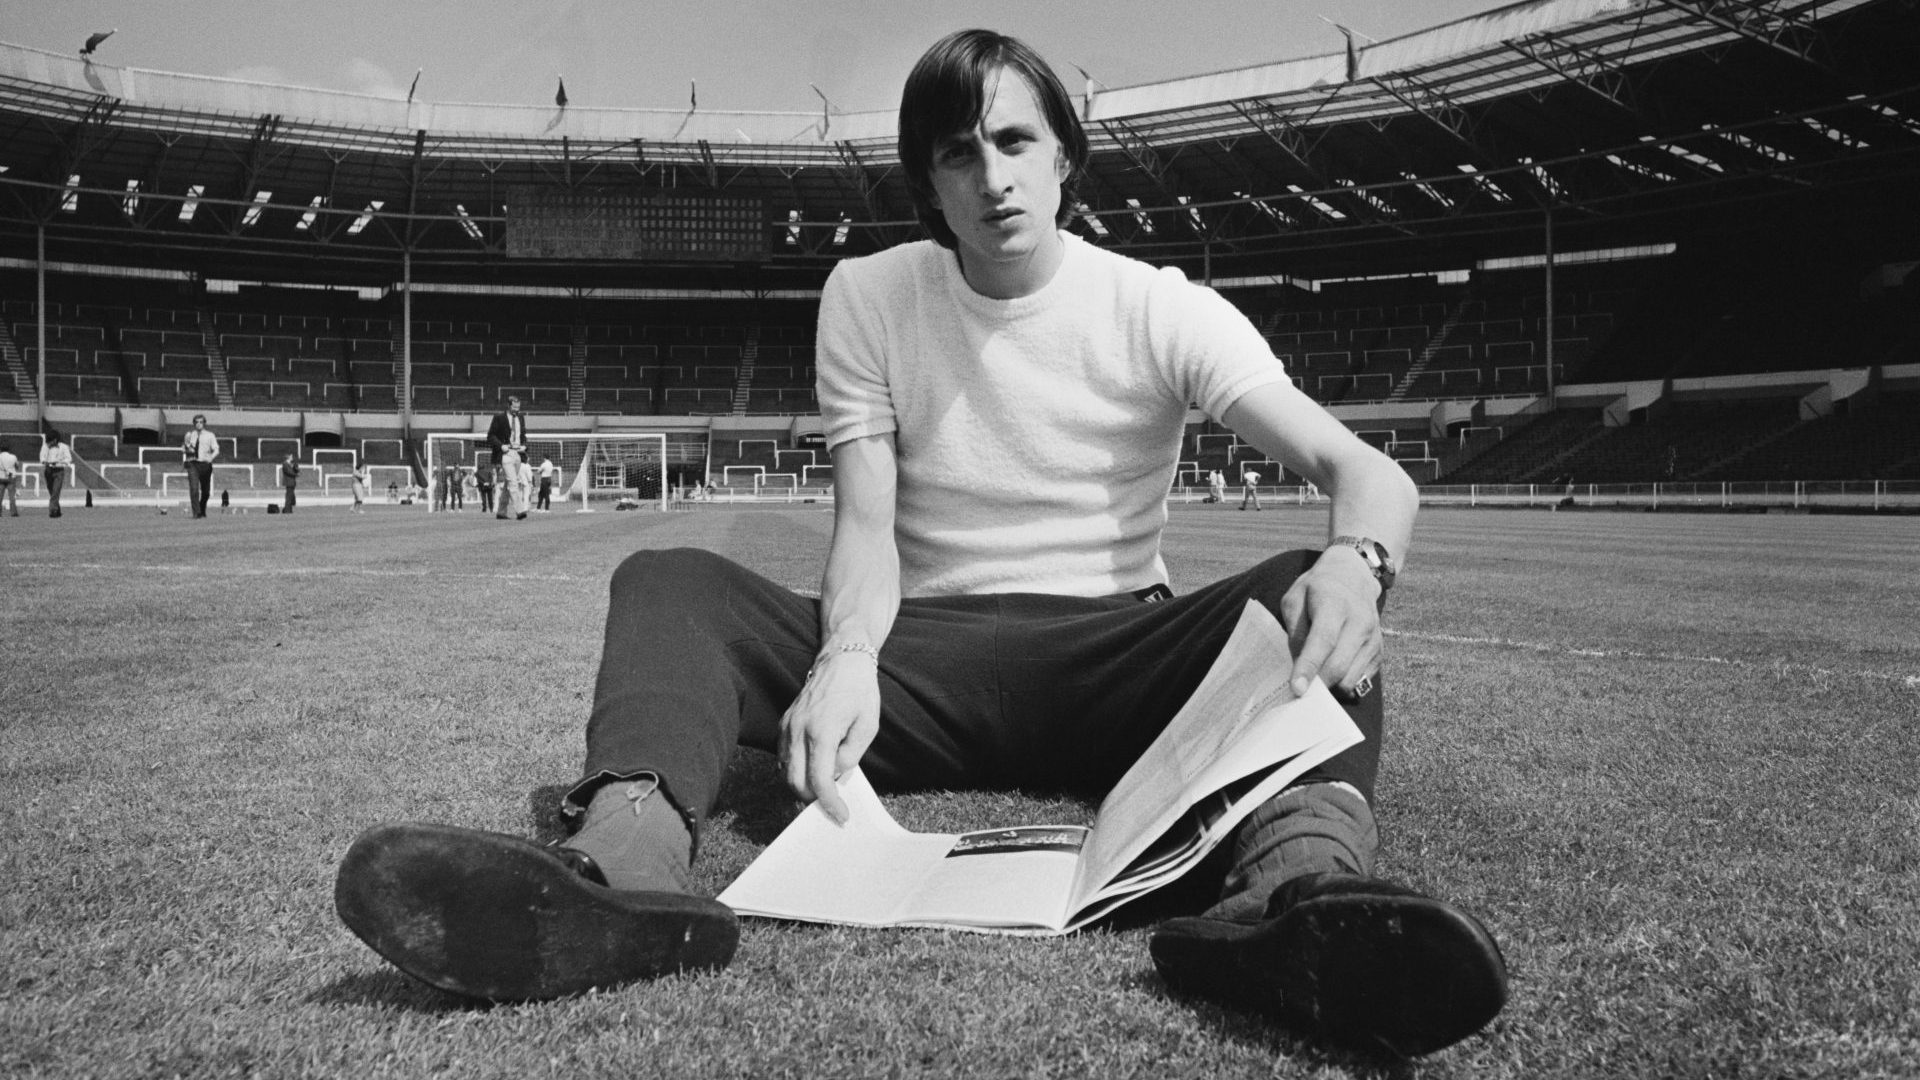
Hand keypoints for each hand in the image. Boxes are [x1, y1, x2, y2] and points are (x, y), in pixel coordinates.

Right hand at [779, 651, 880, 823]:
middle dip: (813, 800)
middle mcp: (798, 729)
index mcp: (821, 730)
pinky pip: (784, 757)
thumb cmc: (859, 690)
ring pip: (786, 772)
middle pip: (795, 782)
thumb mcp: (867, 726)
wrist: (841, 659)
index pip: (819, 779)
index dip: (829, 803)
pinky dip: (797, 770)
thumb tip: (835, 777)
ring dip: (803, 787)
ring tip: (824, 791)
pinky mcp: (784, 724)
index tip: (841, 815)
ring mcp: (787, 726)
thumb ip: (851, 756)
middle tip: (833, 807)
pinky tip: (814, 771)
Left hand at [1279, 547, 1382, 699]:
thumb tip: (1298, 666)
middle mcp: (1360, 622)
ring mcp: (1373, 638)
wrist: (1353, 576)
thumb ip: (1295, 632)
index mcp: (1335, 604)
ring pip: (1350, 679)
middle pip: (1338, 666)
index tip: (1296, 689)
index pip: (1323, 640)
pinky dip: (1342, 683)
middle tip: (1298, 691)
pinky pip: (1360, 681)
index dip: (1309, 667)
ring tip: (1314, 678)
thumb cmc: (1317, 589)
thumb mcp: (1295, 599)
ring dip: (1330, 687)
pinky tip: (1330, 671)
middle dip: (1316, 684)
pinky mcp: (1379, 651)